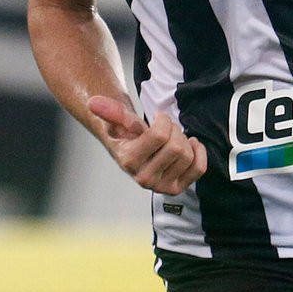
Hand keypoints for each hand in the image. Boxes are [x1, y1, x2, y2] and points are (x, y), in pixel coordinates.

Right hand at [87, 95, 206, 194]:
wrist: (131, 152)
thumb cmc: (126, 134)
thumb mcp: (118, 120)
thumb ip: (110, 111)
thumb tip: (93, 102)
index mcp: (129, 161)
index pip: (160, 135)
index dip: (164, 120)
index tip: (158, 117)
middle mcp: (144, 179)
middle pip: (177, 147)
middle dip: (174, 130)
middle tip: (166, 128)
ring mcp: (161, 187)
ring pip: (188, 156)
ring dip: (184, 140)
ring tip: (172, 138)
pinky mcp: (176, 189)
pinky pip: (199, 169)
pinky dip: (198, 153)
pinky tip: (190, 145)